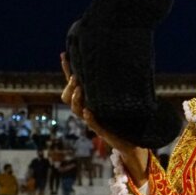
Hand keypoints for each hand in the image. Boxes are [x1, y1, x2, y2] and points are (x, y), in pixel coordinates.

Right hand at [60, 52, 148, 181]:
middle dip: (70, 86)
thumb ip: (116, 82)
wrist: (131, 140)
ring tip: (80, 89)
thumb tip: (122, 58)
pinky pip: (92, 123)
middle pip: (67, 97)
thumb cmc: (123, 117)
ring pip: (76, 109)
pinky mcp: (101, 130)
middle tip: (76, 77)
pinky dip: (89, 117)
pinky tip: (88, 111)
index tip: (64, 55)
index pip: (73, 84)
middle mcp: (87, 108)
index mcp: (89, 99)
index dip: (67, 70)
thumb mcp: (118, 97)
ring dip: (77, 98)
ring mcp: (92, 119)